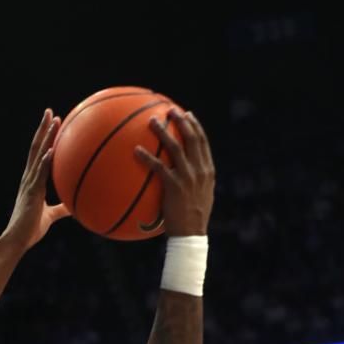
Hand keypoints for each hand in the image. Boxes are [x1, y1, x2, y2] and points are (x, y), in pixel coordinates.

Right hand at [1, 108, 69, 251]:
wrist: (17, 241)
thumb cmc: (31, 230)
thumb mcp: (50, 216)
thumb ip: (61, 209)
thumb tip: (74, 207)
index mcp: (32, 181)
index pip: (38, 154)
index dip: (45, 138)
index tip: (52, 123)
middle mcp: (29, 178)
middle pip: (36, 148)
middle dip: (43, 129)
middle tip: (50, 112)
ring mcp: (29, 184)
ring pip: (38, 155)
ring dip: (46, 137)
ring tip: (53, 121)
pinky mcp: (31, 193)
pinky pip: (39, 174)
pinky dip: (45, 161)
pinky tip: (52, 150)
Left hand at [136, 109, 214, 236]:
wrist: (191, 234)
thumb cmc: (191, 219)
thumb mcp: (199, 197)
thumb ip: (194, 182)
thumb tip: (183, 175)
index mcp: (207, 170)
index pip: (203, 142)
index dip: (195, 126)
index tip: (187, 114)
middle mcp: (200, 170)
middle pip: (192, 138)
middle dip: (181, 121)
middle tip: (170, 110)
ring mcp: (188, 177)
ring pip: (175, 147)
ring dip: (163, 132)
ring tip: (151, 121)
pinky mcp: (175, 186)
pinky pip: (159, 167)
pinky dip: (147, 157)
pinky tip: (136, 150)